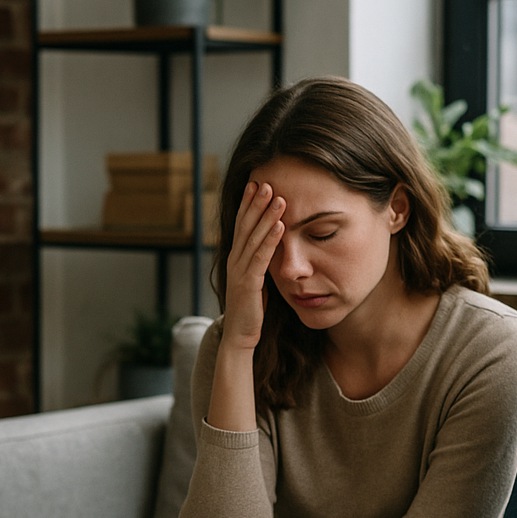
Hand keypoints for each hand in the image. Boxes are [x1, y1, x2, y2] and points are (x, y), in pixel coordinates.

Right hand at [221, 180, 284, 350]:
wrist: (240, 336)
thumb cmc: (251, 309)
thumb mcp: (256, 280)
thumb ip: (259, 262)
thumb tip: (270, 245)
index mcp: (236, 258)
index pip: (241, 225)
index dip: (248, 204)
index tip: (257, 183)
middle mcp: (234, 260)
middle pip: (245, 225)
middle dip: (256, 202)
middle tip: (266, 181)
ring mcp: (239, 271)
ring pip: (254, 237)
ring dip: (266, 216)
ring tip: (279, 197)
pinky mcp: (249, 284)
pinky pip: (261, 257)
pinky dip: (271, 240)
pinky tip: (282, 226)